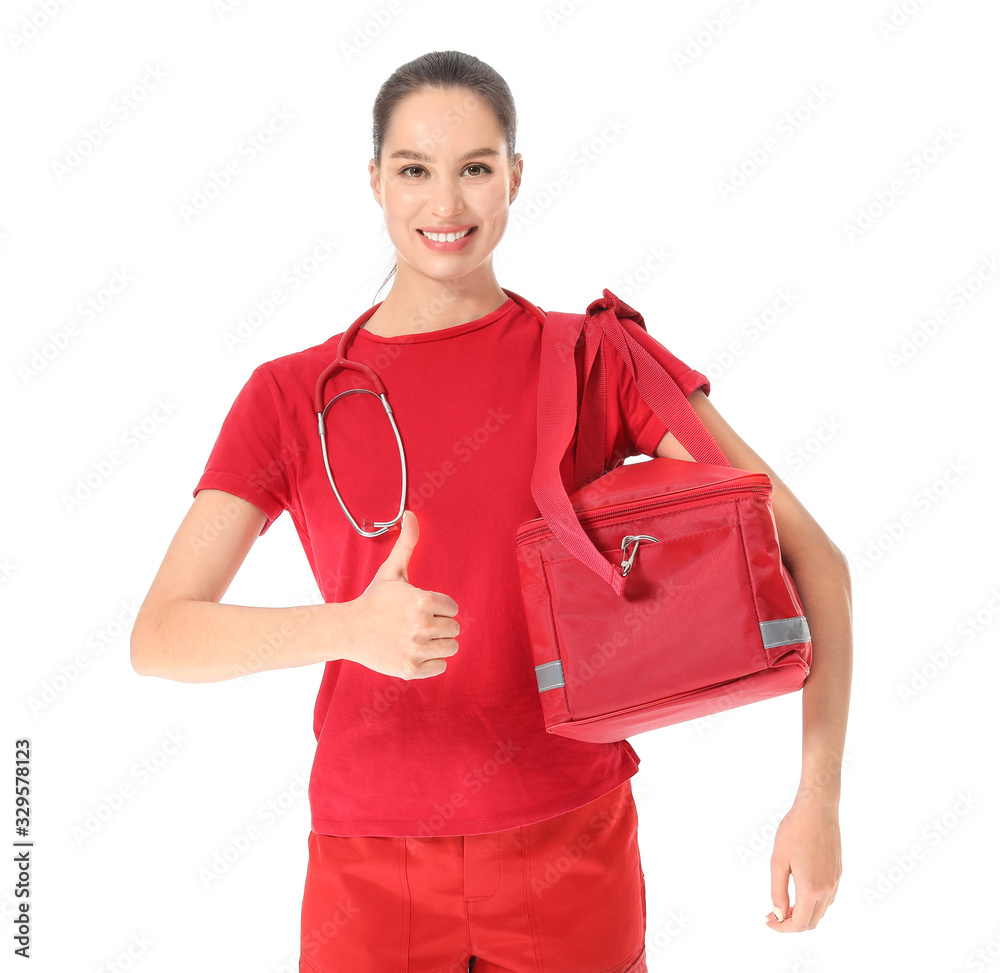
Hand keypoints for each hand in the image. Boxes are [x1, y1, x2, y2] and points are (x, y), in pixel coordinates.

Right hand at [347, 510, 460, 679]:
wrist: (349, 630)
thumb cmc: (374, 599)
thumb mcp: (392, 570)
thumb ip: (407, 543)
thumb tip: (411, 513)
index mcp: (423, 601)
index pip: (452, 608)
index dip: (438, 607)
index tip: (419, 608)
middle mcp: (422, 626)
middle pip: (454, 629)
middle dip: (439, 625)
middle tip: (416, 624)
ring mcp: (416, 649)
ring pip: (450, 648)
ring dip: (438, 644)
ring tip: (417, 637)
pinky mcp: (411, 669)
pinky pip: (440, 667)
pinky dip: (431, 662)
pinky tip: (413, 651)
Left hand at [765, 800, 841, 931]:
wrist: (817, 809)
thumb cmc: (794, 830)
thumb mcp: (778, 861)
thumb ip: (778, 891)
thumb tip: (779, 914)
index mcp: (811, 888)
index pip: (799, 923)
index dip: (782, 927)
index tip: (768, 920)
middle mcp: (827, 889)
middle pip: (812, 922)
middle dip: (792, 923)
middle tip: (773, 913)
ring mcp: (835, 881)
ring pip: (821, 912)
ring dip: (804, 914)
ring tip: (784, 904)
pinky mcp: (838, 873)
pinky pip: (828, 899)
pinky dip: (814, 904)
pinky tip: (800, 893)